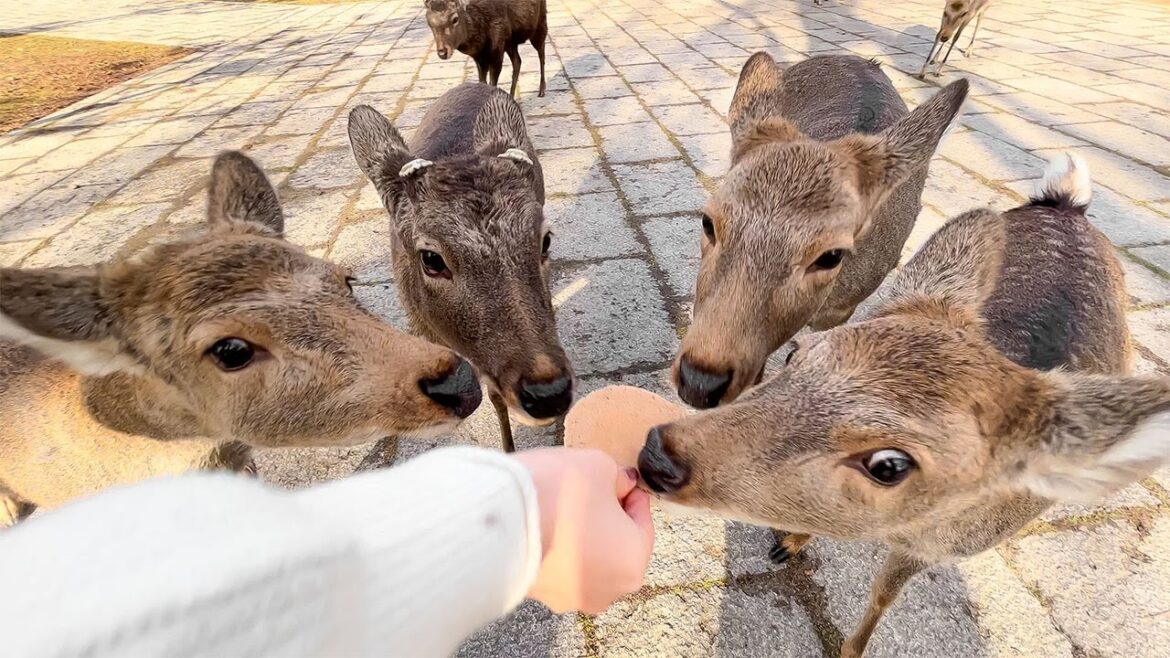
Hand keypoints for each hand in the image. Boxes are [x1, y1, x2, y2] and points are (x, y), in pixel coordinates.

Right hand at [512, 448, 654, 614]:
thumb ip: (619, 477)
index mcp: (632, 562)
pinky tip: (544, 522)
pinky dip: (557, 547)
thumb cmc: (557, 494)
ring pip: (587, 558)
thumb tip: (621, 484)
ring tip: (562, 505)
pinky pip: (560, 568)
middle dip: (607, 517)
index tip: (619, 480)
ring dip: (581, 534)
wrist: (497, 519)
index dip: (630, 494)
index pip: (643, 521)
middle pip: (616, 544)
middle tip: (592, 490)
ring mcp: (572, 598)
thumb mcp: (599, 466)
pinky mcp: (541, 596)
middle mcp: (608, 590)